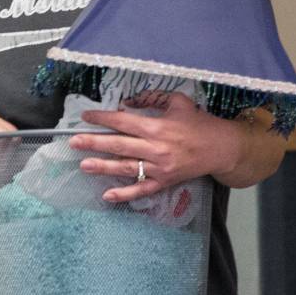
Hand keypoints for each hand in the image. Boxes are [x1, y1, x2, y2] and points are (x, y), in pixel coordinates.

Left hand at [73, 91, 245, 203]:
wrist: (221, 148)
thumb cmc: (199, 123)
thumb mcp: (177, 101)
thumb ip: (151, 99)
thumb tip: (127, 102)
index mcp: (157, 127)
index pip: (123, 122)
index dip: (102, 119)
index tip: (86, 117)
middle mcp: (156, 148)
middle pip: (118, 145)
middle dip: (94, 143)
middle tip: (74, 142)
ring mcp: (159, 168)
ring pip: (126, 168)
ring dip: (103, 167)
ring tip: (84, 165)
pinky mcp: (164, 182)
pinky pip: (142, 189)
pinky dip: (124, 194)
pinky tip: (107, 195)